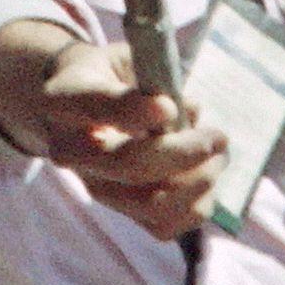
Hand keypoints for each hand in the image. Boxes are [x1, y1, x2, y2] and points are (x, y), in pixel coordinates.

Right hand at [0, 27, 227, 241]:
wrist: (79, 110)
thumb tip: (190, 112)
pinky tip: (205, 178)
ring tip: (218, 157)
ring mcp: (94, 186)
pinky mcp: (119, 210)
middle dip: (183, 152)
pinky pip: (162, 226)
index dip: (136, 110)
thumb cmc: (110, 76)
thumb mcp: (125, 57)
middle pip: (127, 164)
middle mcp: (71, 151)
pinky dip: (195, 207)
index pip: (98, 107)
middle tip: (218, 136)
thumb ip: (156, 76)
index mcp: (65, 100)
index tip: (169, 106)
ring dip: (197, 182)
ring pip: (150, 202)